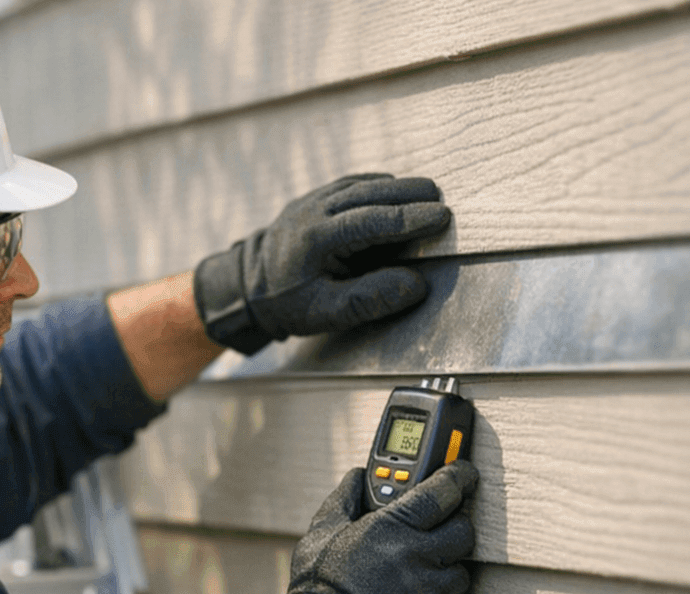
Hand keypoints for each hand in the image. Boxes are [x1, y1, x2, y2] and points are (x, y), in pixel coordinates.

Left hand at [192, 174, 451, 354]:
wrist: (249, 286)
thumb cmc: (288, 302)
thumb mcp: (326, 313)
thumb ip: (369, 300)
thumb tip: (415, 285)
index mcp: (314, 239)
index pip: (370, 221)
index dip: (409, 219)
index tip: (440, 218)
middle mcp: (312, 211)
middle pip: (368, 194)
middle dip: (408, 195)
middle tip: (441, 201)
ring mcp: (311, 200)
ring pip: (359, 184)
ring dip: (395, 187)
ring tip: (427, 193)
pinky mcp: (314, 198)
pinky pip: (350, 185)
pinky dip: (376, 186)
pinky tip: (396, 190)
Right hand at [250, 461, 476, 593]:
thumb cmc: (320, 587)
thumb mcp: (322, 533)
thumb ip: (344, 499)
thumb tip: (357, 476)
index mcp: (392, 528)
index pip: (443, 491)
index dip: (460, 477)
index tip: (465, 474)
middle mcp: (417, 557)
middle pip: (464, 530)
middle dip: (456, 527)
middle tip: (442, 530)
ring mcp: (429, 592)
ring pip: (462, 572)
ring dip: (448, 570)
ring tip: (423, 574)